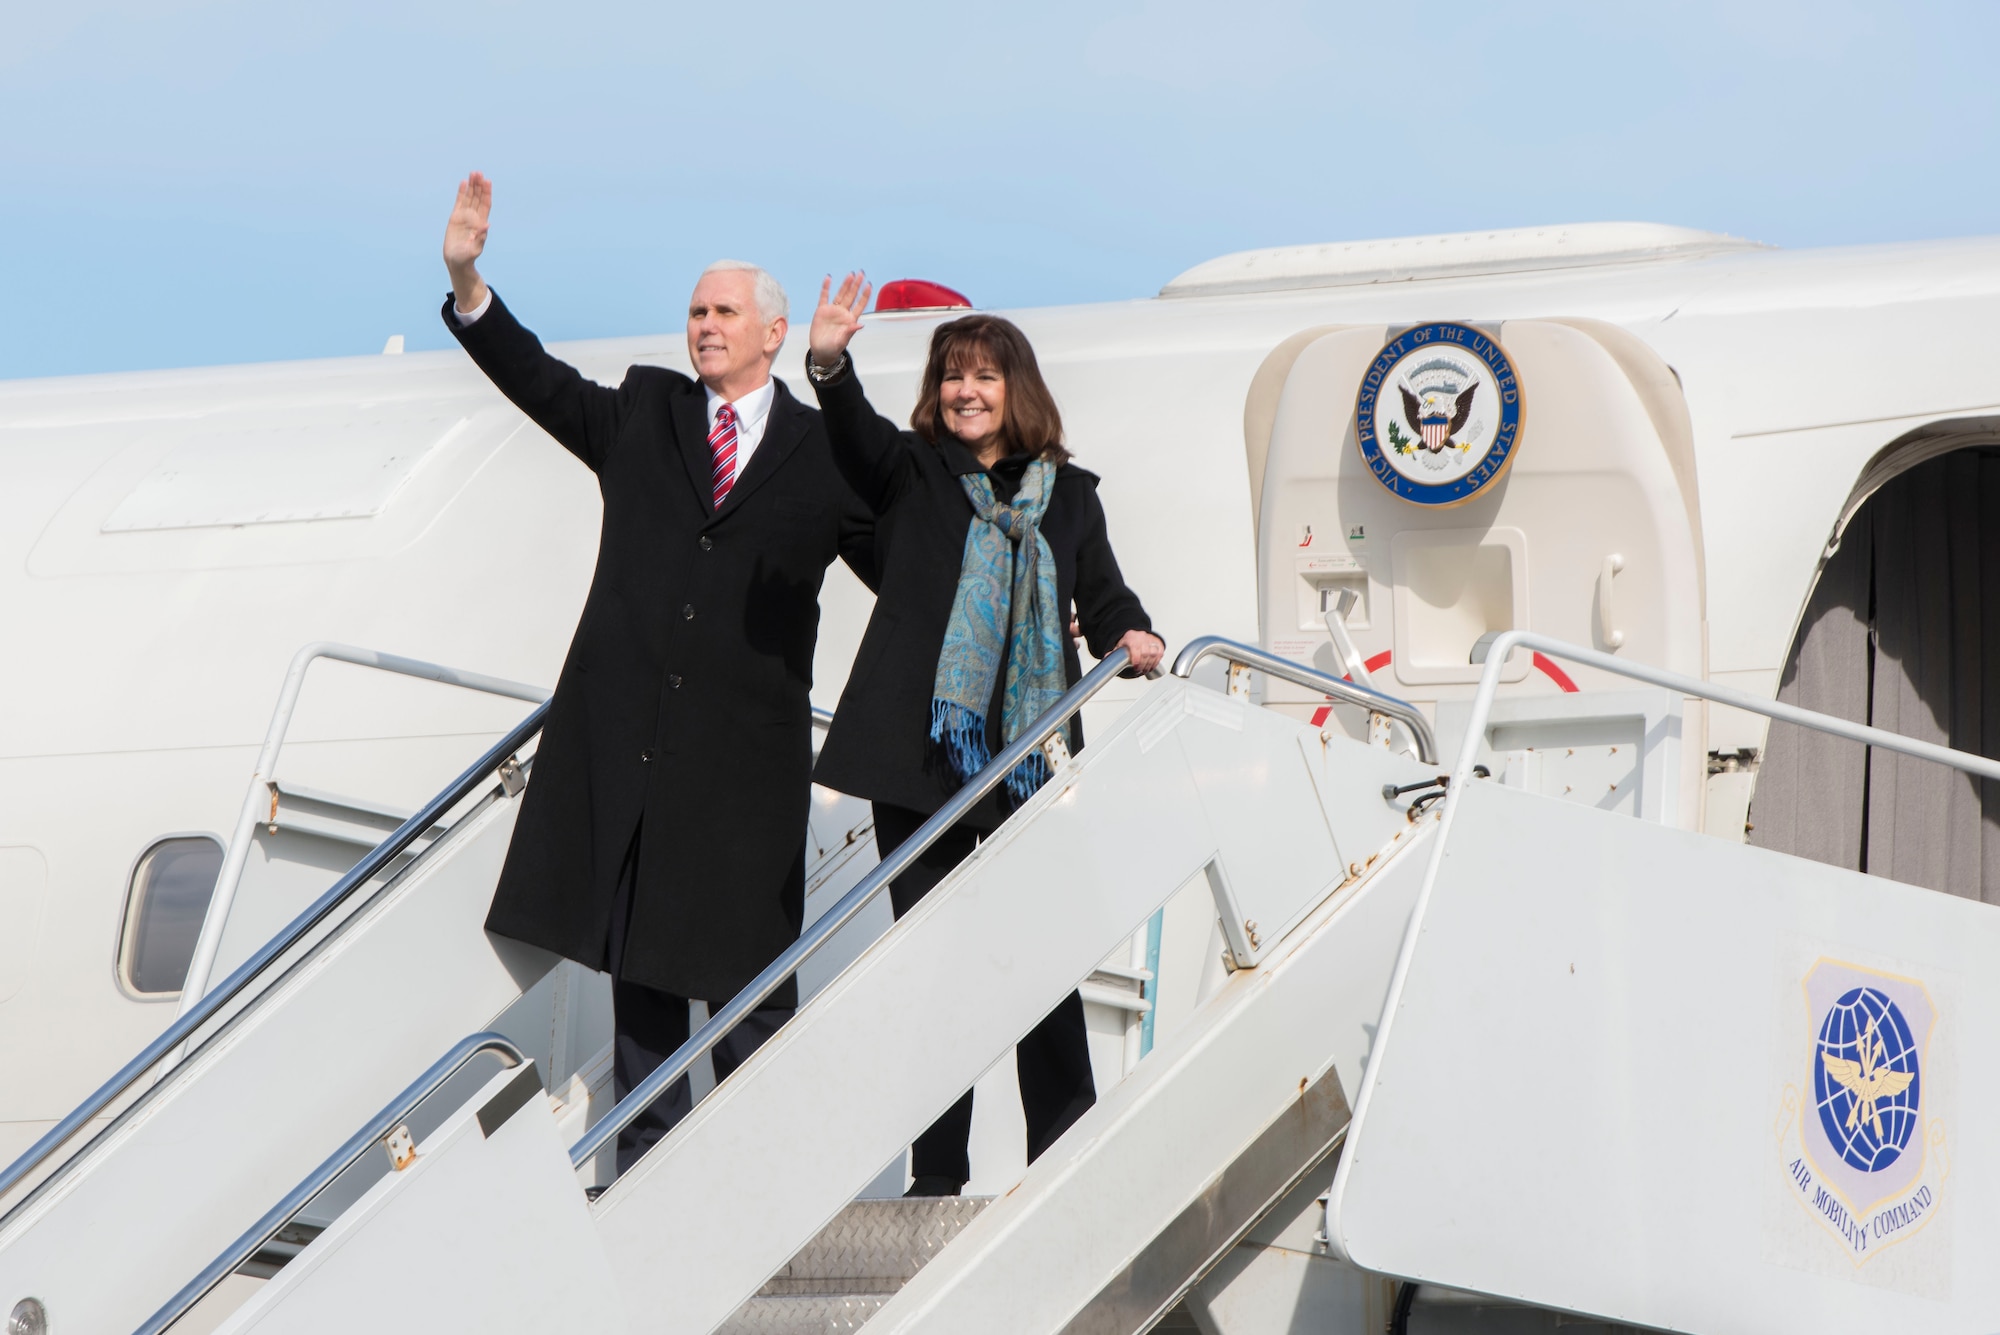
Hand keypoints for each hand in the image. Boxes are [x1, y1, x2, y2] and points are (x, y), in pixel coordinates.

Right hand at [443, 172, 491, 311]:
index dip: (486, 193)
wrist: (456, 261)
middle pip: (478, 198)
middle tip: (479, 173)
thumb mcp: (474, 249)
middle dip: (479, 186)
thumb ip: (481, 237)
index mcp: (481, 224)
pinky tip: (463, 183)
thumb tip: (487, 225)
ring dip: (471, 186)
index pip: (485, 205)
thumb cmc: (467, 258)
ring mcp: (465, 217)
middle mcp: (474, 218)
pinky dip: (461, 192)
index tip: (487, 182)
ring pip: (469, 198)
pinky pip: (459, 202)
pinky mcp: (455, 217)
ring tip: (473, 173)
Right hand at [810, 271, 871, 366]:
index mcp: (850, 320)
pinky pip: (824, 296)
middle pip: (852, 296)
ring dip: (845, 284)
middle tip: (861, 274)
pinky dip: (826, 287)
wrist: (821, 351)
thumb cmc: (833, 348)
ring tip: (851, 274)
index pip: (860, 305)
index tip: (869, 285)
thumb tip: (860, 325)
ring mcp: (833, 310)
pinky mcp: (822, 310)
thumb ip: (850, 332)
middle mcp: (843, 313)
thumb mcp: (842, 341)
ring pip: (841, 294)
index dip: (865, 295)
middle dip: (857, 285)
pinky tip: (828, 278)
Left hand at [1117, 629, 1165, 674]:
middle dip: (1143, 664)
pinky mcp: (1158, 643)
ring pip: (1154, 653)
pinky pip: (1160, 652)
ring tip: (1145, 669)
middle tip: (1140, 670)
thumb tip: (1106, 658)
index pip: (1136, 648)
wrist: (1137, 635)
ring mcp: (1151, 639)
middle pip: (1146, 652)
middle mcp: (1142, 637)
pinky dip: (1156, 661)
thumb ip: (1113, 653)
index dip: (1136, 659)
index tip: (1135, 667)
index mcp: (1131, 637)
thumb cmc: (1128, 642)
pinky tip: (1152, 665)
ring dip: (1150, 664)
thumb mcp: (1119, 647)